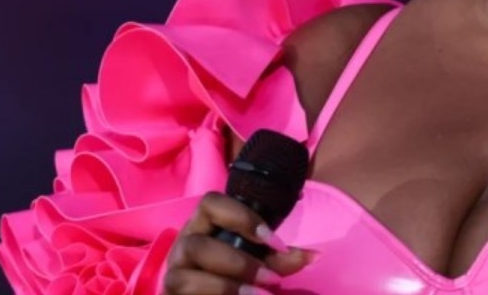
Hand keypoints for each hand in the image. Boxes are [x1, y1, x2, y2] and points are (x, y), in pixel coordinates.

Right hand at [162, 191, 313, 293]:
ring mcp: (172, 277)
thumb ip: (281, 258)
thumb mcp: (261, 261)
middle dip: (239, 263)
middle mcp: (182, 247)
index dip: (241, 218)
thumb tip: (314, 255)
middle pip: (197, 246)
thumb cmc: (239, 273)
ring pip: (184, 279)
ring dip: (225, 287)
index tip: (273, 241)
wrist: (214, 294)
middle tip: (271, 279)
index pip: (210, 203)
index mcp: (204, 225)